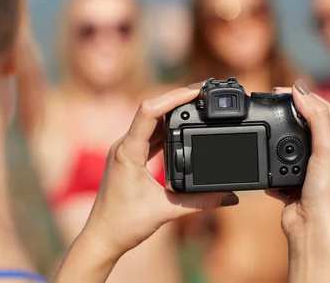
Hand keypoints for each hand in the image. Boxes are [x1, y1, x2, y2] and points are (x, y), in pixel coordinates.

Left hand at [81, 84, 236, 260]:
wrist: (102, 238)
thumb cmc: (123, 225)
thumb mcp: (165, 212)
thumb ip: (199, 203)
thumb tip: (227, 196)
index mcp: (127, 152)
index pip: (148, 112)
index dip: (172, 98)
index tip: (195, 91)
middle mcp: (124, 145)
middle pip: (152, 110)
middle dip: (178, 98)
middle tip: (203, 92)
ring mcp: (126, 149)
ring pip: (151, 120)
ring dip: (173, 111)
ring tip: (197, 103)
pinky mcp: (130, 156)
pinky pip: (150, 133)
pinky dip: (167, 126)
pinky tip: (183, 125)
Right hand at [270, 80, 329, 237]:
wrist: (311, 229)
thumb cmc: (325, 193)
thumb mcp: (325, 149)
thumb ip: (316, 118)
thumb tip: (301, 90)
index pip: (322, 107)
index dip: (304, 94)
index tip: (282, 90)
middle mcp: (323, 154)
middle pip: (305, 121)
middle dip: (288, 108)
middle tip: (270, 101)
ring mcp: (306, 168)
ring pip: (289, 142)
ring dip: (277, 133)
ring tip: (264, 124)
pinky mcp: (291, 182)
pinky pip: (276, 165)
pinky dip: (269, 160)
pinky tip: (263, 158)